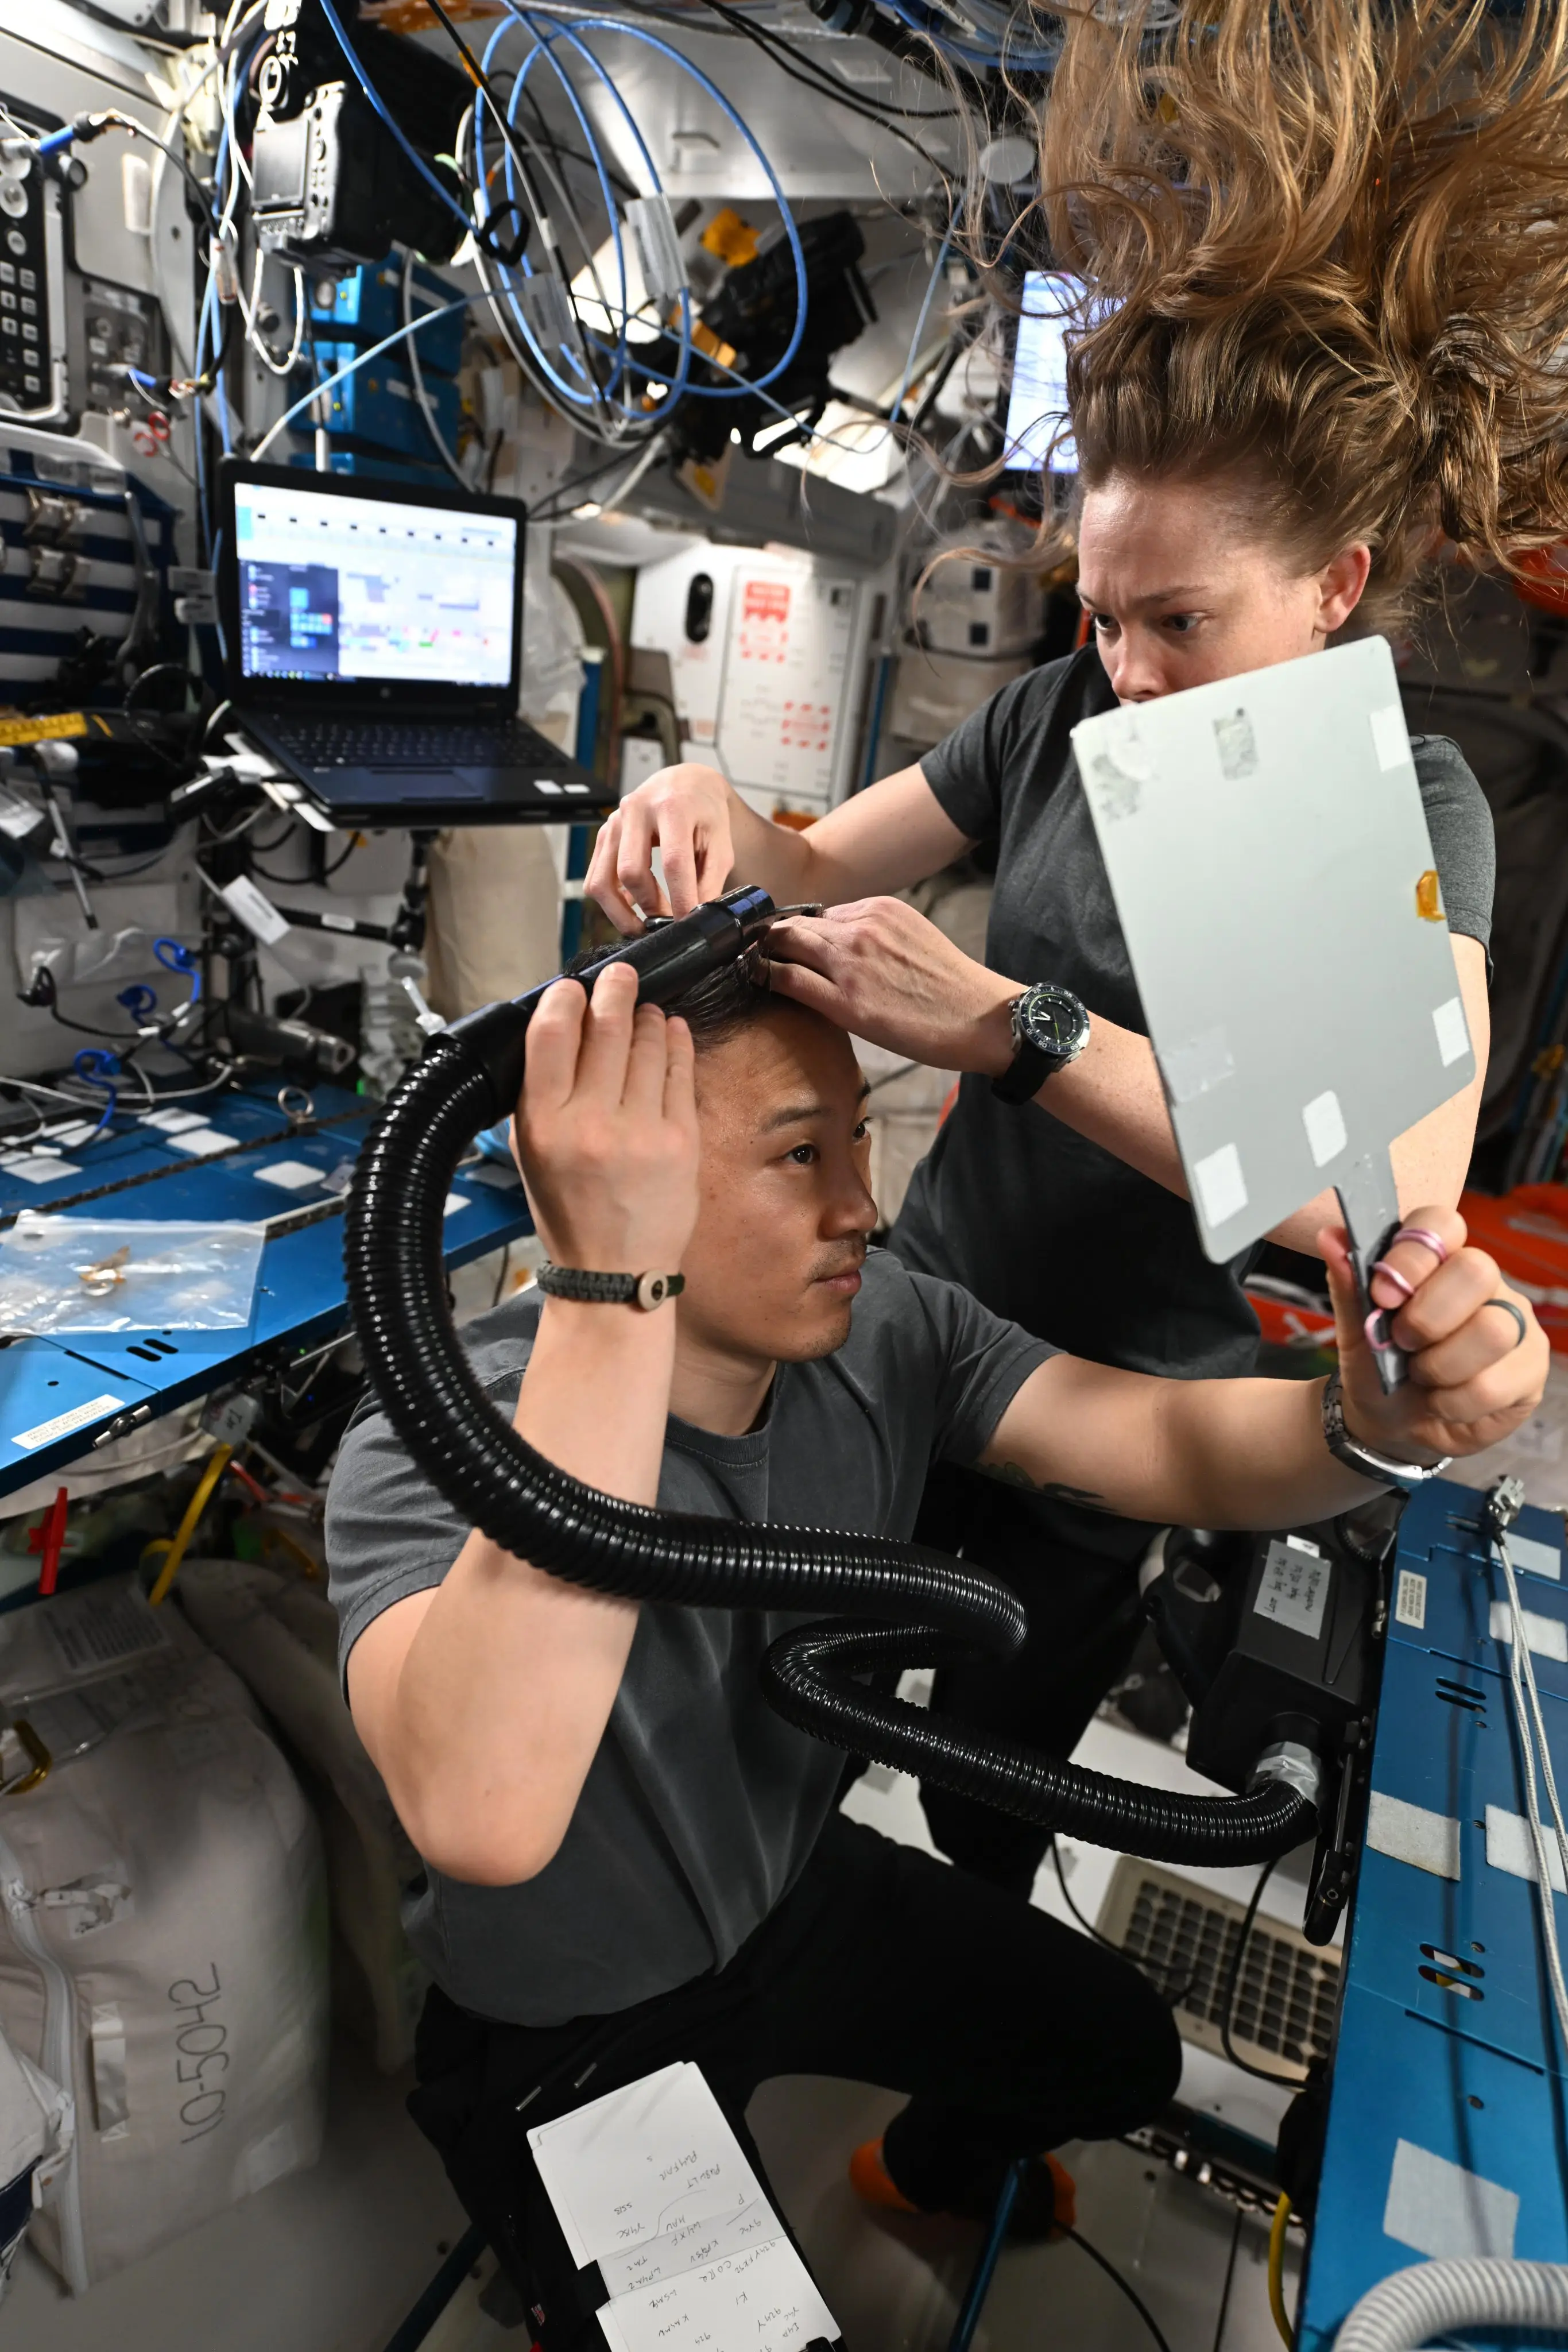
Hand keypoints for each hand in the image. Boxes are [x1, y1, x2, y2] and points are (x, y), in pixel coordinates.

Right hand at [513, 963, 699, 1275]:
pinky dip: (675, 1041)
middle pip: (605, 1027)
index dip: (564, 998)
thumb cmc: (569, 1212)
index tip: (572, 988)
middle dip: (614, 988)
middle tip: (618, 975)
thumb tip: (556, 1033)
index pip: (550, 1034)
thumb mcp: (529, 1155)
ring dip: (646, 1014)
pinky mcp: (682, 1139)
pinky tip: (670, 1029)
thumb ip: (537, 1096)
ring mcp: (641, 1130)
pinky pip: (680, 1070)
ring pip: (647, 1041)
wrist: (616, 1272)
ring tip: (642, 1008)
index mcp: (544, 1125)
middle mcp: (591, 1122)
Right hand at [584, 763, 737, 934]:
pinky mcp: (603, 835)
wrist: (684, 784)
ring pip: (602, 881)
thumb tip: (696, 916)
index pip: (673, 861)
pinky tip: (632, 907)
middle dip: (650, 906)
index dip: (680, 898)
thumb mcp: (720, 844)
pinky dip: (611, 901)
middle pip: (631, 872)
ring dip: (622, 913)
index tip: (687, 922)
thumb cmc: (705, 814)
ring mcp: (614, 822)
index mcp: (672, 807)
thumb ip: (711, 880)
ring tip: (645, 927)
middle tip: (669, 923)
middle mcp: (636, 810)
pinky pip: (596, 878)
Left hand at [767, 897, 1018, 1071]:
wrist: (982, 1017)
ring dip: (764, 953)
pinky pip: (790, 979)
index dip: (800, 930)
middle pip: (797, 924)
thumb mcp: (915, 936)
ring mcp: (851, 962)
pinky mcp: (846, 1001)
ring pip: (786, 944)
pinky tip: (758, 981)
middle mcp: (861, 927)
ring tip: (750, 965)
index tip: (786, 942)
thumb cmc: (952, 988)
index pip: (822, 914)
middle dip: (773, 937)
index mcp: (880, 908)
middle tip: (754, 951)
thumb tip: (843, 945)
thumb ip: (878, 934)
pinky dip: (767, 976)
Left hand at [1325, 1204, 1547, 1461]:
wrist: (1391, 1423)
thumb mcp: (1354, 1331)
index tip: (1382, 1295)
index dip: (1413, 1254)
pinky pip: (1494, 1384)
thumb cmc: (1377, 1366)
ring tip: (1422, 1377)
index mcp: (1439, 1260)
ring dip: (1439, 1366)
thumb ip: (1348, 1285)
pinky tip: (1442, 1402)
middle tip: (1402, 1344)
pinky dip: (1453, 1402)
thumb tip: (1331, 1236)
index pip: (1442, 1224)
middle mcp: (1485, 1283)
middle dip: (1427, 1317)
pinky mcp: (1530, 1368)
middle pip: (1476, 1270)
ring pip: (1491, 1331)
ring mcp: (1515, 1323)